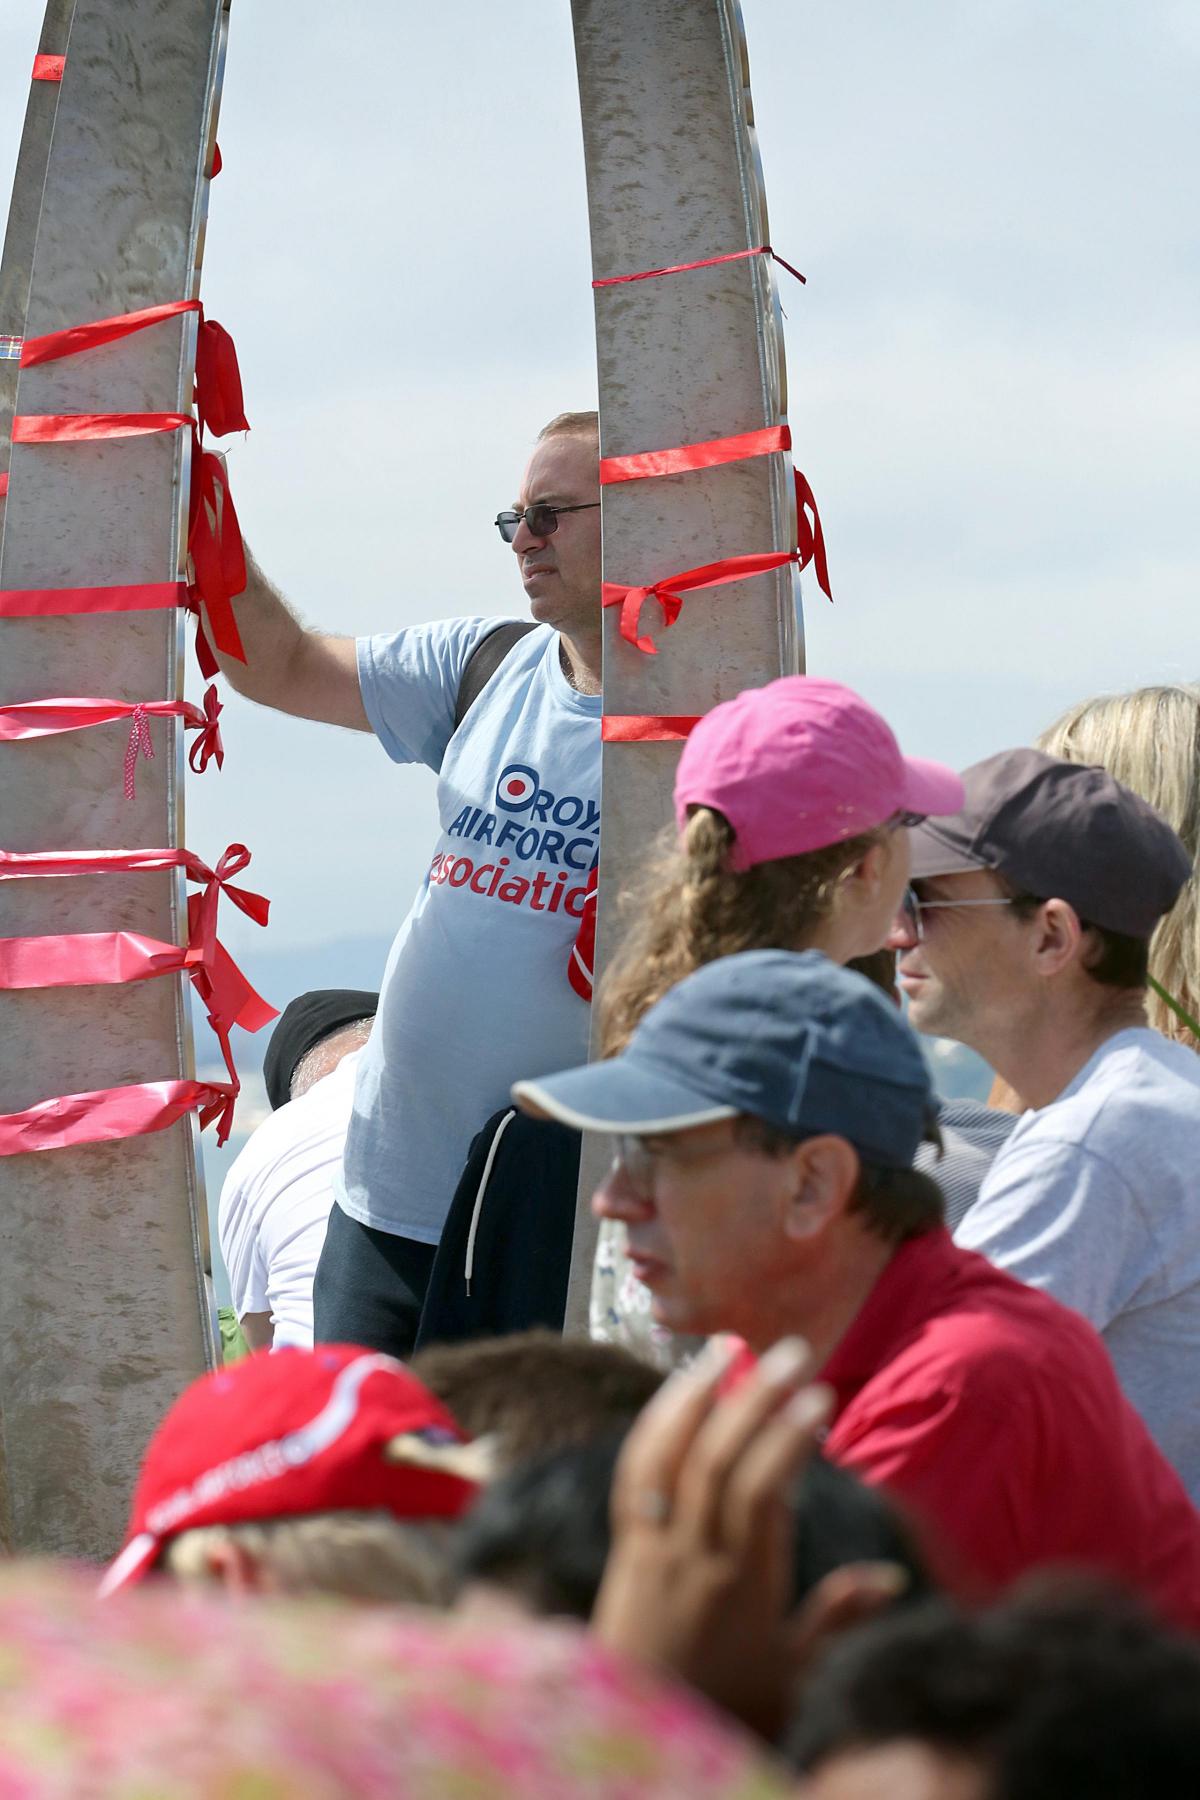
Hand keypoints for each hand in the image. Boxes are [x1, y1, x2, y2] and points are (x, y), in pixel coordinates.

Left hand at [592, 1336, 832, 1738]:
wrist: (639, 1733)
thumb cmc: (727, 1706)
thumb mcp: (794, 1675)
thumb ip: (837, 1620)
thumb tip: (888, 1573)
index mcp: (742, 1585)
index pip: (760, 1494)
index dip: (786, 1441)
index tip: (819, 1398)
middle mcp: (693, 1556)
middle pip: (717, 1461)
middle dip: (755, 1399)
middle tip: (794, 1351)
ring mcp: (653, 1545)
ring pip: (669, 1457)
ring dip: (697, 1395)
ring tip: (728, 1347)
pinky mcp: (625, 1544)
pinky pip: (634, 1473)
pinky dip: (656, 1426)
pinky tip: (680, 1391)